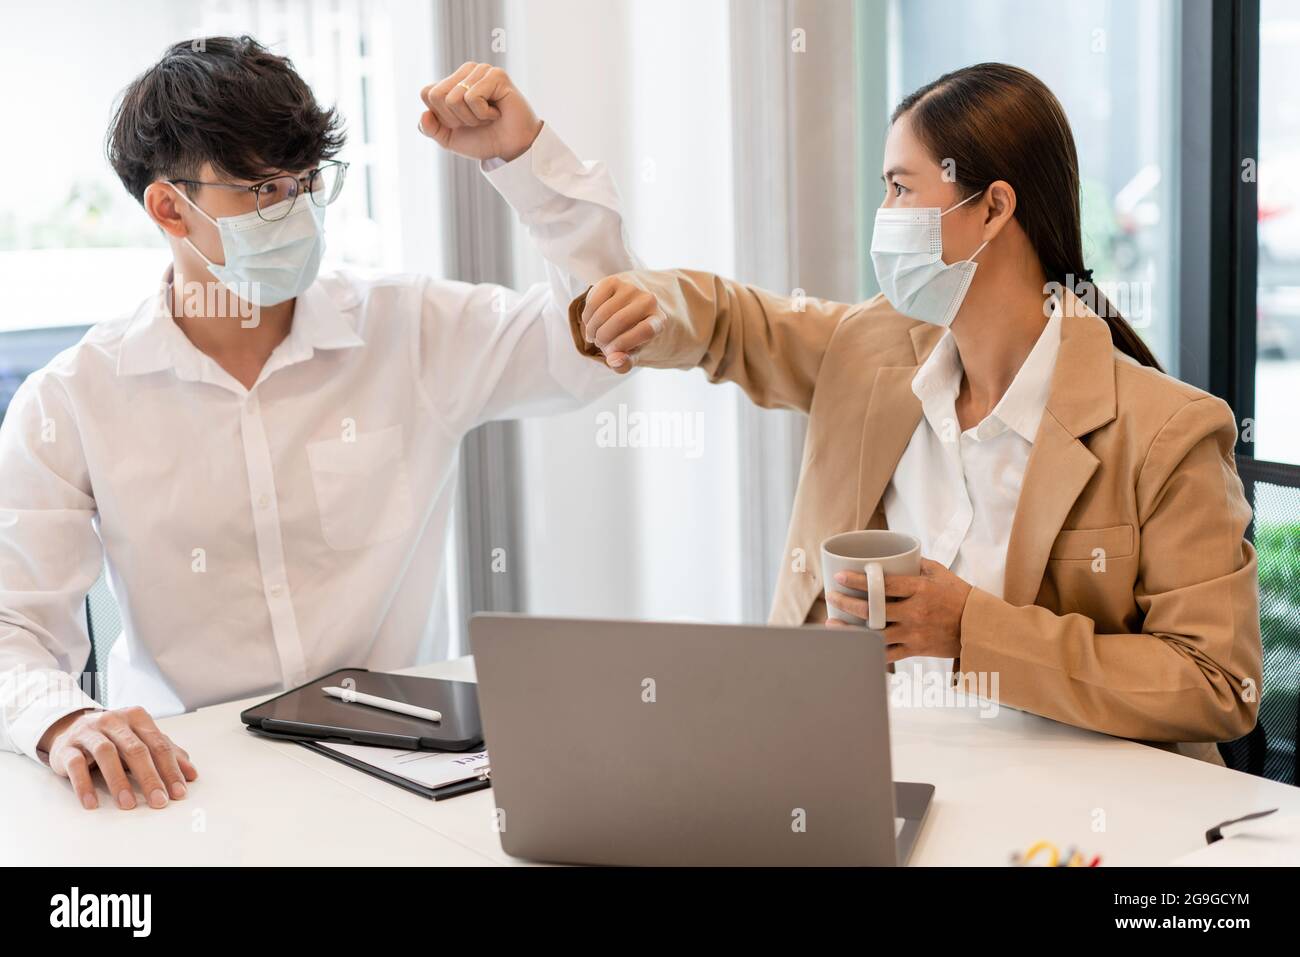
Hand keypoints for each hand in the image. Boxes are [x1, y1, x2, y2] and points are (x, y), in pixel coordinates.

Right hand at [38, 706, 196, 810]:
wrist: (69, 729)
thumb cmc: (113, 738)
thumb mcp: (140, 740)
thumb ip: (166, 754)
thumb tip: (191, 774)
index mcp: (136, 718)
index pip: (159, 744)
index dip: (170, 769)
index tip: (179, 792)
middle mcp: (113, 721)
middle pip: (135, 749)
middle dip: (150, 777)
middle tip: (158, 801)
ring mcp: (89, 732)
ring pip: (106, 754)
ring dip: (118, 781)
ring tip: (128, 804)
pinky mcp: (67, 747)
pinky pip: (75, 765)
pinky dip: (84, 785)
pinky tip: (92, 803)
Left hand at [418, 62, 541, 161]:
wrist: (511, 150)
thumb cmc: (484, 140)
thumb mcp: (449, 139)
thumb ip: (430, 129)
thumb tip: (423, 115)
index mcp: (452, 82)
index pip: (427, 93)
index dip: (441, 116)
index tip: (461, 122)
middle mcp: (465, 72)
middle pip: (437, 95)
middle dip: (455, 118)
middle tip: (476, 120)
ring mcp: (481, 70)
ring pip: (454, 98)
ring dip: (471, 117)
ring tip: (488, 117)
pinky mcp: (496, 75)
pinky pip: (472, 97)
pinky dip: (483, 113)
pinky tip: (496, 113)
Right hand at [580, 274, 666, 372]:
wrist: (629, 310)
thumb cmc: (631, 337)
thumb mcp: (630, 354)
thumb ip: (624, 364)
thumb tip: (614, 360)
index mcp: (659, 320)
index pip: (646, 330)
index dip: (624, 343)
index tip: (610, 352)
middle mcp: (649, 300)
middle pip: (620, 320)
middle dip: (603, 338)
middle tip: (599, 345)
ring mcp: (631, 288)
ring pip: (604, 312)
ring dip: (592, 330)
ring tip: (593, 337)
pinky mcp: (613, 281)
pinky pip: (593, 302)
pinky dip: (587, 317)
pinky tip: (590, 323)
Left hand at [825, 558, 971, 662]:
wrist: (980, 627)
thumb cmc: (960, 596)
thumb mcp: (940, 573)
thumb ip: (916, 564)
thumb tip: (893, 556)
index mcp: (921, 590)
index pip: (884, 585)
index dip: (859, 581)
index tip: (840, 577)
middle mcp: (916, 612)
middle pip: (874, 610)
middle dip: (848, 603)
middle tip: (832, 596)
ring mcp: (915, 633)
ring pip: (876, 634)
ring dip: (851, 629)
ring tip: (832, 622)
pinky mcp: (916, 650)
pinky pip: (888, 654)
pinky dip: (868, 650)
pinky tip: (853, 644)